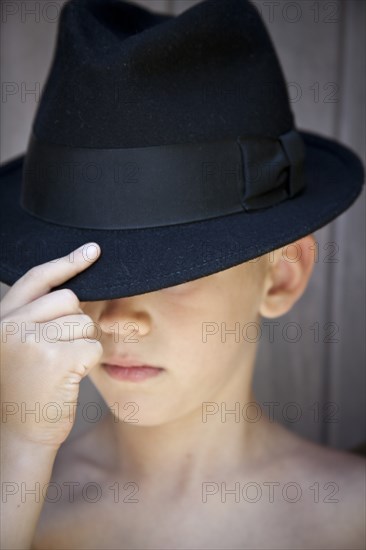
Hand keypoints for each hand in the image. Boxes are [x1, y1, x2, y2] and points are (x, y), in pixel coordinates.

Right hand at [0, 243, 102, 450]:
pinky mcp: (55, 359)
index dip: (66, 263)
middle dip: (72, 323)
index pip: (36, 279)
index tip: (92, 251)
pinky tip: (68, 378)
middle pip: (68, 300)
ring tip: (57, 369)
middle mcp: (10, 326)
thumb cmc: (25, 391)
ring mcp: (31, 341)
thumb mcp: (19, 346)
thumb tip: (75, 290)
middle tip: (56, 354)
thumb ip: (36, 317)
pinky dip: (89, 362)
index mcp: (1, 320)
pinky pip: (92, 346)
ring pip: (82, 323)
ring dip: (80, 344)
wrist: (20, 437)